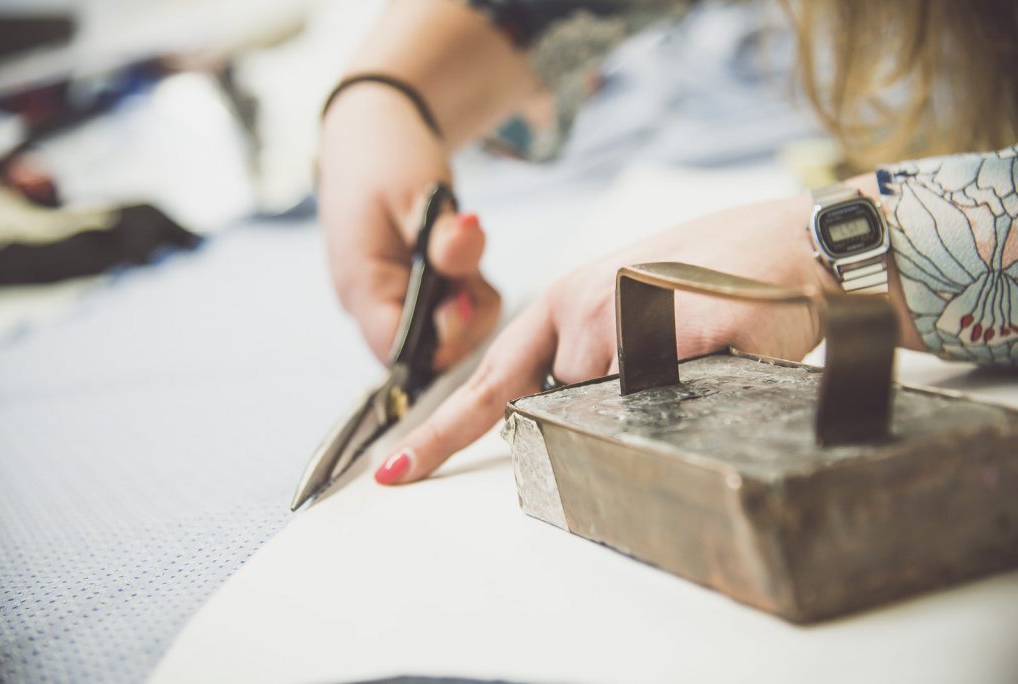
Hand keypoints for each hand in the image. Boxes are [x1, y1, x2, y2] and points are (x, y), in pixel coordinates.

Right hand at [318, 85, 499, 369]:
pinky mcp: (414, 292)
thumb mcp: (419, 191)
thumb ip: (446, 236)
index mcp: (362, 287)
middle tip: (470, 272)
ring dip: (472, 302)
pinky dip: (469, 291)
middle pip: (429, 352)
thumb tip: (470, 253)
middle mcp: (374, 304)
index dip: (440, 342)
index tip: (464, 298)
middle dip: (465, 320)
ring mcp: (394, 300)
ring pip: (448, 336)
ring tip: (464, 250)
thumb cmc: (383, 155)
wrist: (372, 128)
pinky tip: (463, 254)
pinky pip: (451, 313)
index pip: (399, 351)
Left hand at [372, 193, 838, 484]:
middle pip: (567, 406)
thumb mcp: (634, 302)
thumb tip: (570, 404)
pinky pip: (666, 401)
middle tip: (665, 355)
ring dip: (657, 394)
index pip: (491, 380)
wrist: (797, 243)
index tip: (399, 470)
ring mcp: (624, 317)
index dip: (444, 432)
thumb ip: (590, 352)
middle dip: (608, 402)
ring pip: (615, 411)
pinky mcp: (673, 335)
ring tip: (698, 340)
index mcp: (565, 299)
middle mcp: (581, 306)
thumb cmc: (717, 275)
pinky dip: (692, 384)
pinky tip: (716, 343)